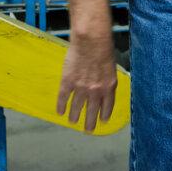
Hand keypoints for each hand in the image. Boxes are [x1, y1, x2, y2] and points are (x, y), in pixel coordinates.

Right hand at [57, 0, 116, 132]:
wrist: (91, 40)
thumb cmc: (104, 48)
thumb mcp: (112, 66)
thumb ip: (107, 79)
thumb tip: (104, 87)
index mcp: (109, 86)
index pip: (107, 106)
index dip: (104, 114)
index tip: (102, 121)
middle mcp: (95, 91)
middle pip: (92, 111)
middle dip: (89, 122)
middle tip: (88, 130)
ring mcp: (81, 88)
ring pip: (77, 107)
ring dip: (75, 116)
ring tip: (73, 122)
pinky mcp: (68, 82)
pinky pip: (63, 98)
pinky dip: (61, 106)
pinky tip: (60, 112)